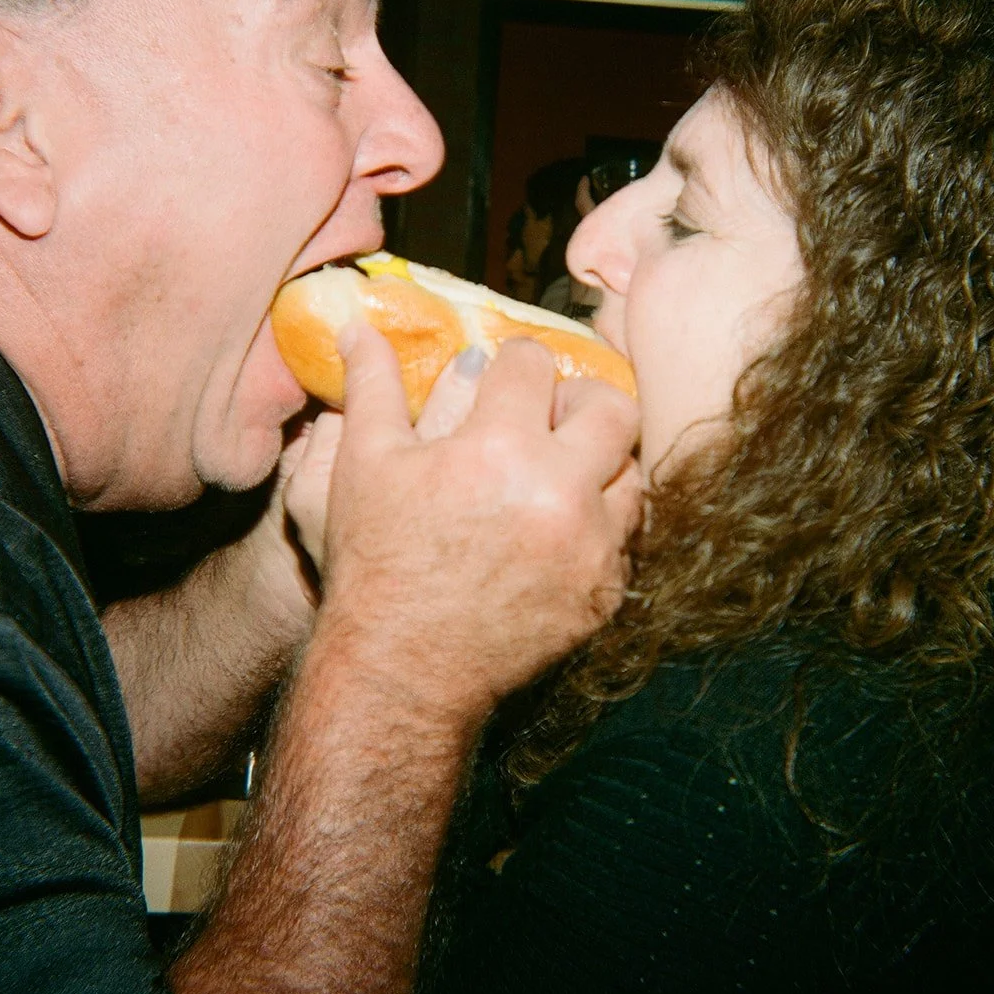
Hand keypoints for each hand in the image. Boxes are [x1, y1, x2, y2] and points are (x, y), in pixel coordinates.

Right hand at [310, 327, 640, 732]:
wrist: (404, 668)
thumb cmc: (377, 561)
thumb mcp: (364, 464)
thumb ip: (372, 385)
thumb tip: (360, 325)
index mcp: (500, 447)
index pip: (535, 363)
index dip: (515, 365)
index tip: (502, 383)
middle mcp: (560, 491)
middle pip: (613, 407)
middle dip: (582, 400)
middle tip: (550, 417)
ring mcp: (592, 546)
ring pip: (632, 474)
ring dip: (599, 465)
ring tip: (559, 476)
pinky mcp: (607, 593)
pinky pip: (628, 540)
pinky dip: (602, 528)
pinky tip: (561, 531)